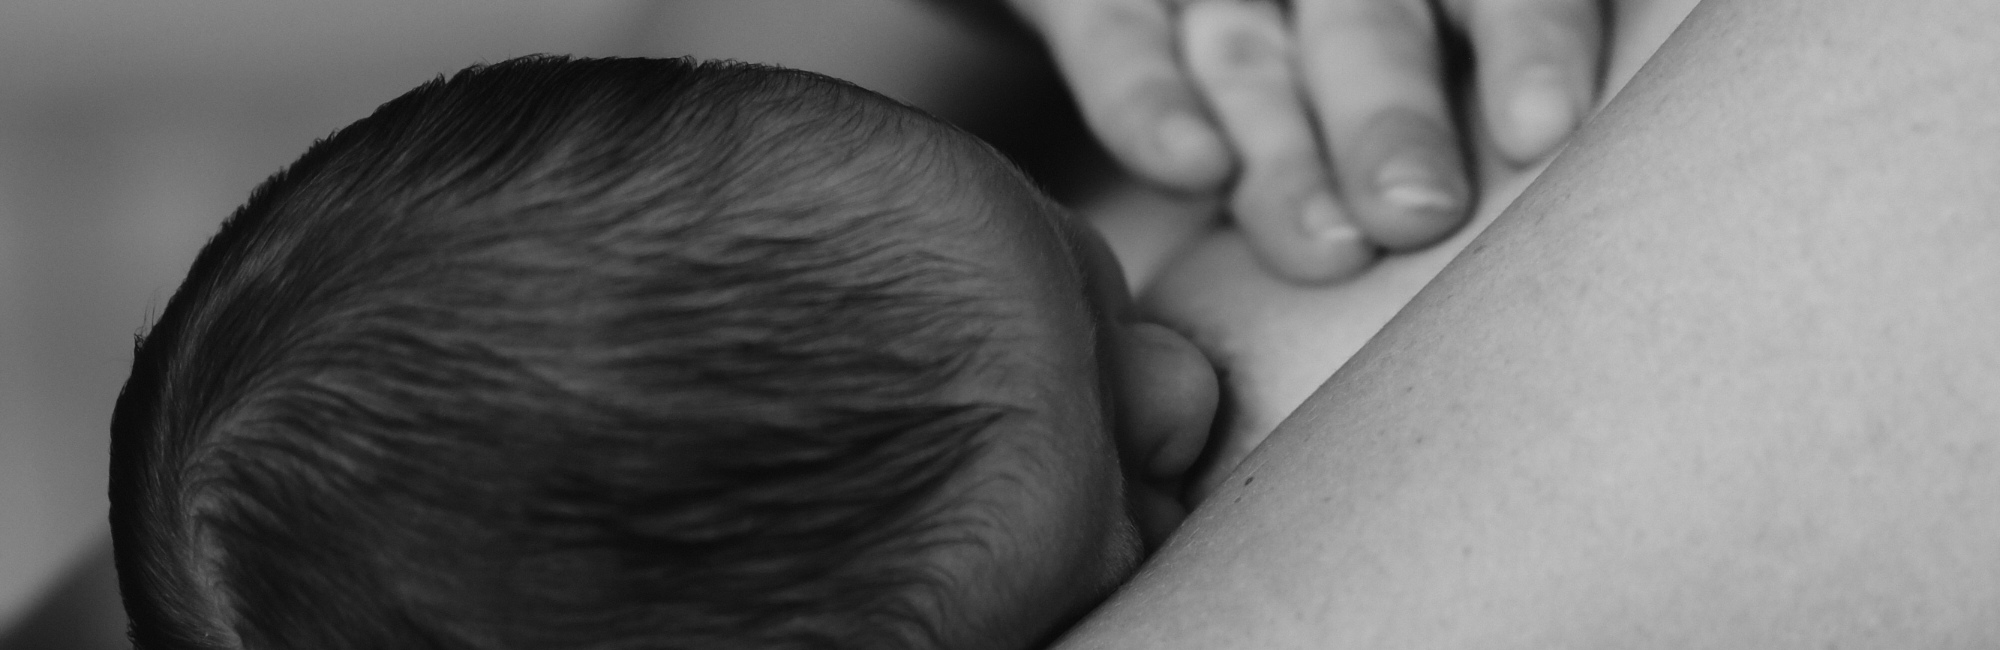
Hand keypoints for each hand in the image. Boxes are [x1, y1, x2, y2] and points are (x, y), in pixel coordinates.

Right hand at [1014, 0, 1605, 281]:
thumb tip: (1538, 236)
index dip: (1526, 40)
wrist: (1136, 14)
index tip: (1541, 131)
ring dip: (1287, 153)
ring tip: (1328, 250)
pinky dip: (1150, 103)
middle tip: (1419, 213)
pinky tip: (1191, 166)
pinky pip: (1118, 38)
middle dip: (1391, 119)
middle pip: (1368, 25)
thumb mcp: (1375, 80)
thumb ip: (1451, 115)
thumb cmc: (1311, 72)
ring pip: (1252, 55)